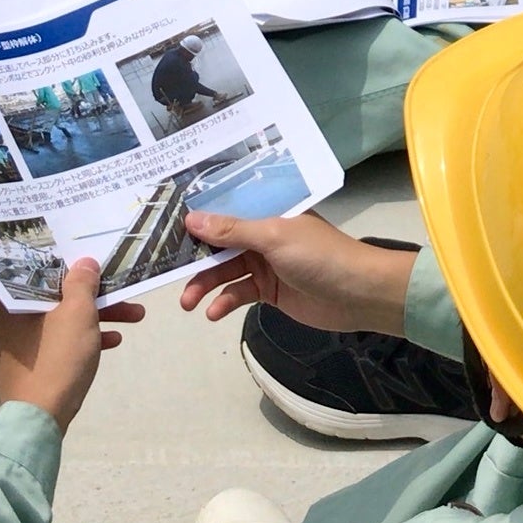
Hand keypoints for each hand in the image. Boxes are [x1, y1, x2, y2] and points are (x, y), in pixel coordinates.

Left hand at [0, 259, 145, 432]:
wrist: (38, 419)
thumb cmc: (56, 359)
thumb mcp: (77, 314)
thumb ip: (82, 282)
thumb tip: (84, 262)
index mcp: (8, 299)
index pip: (42, 269)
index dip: (74, 264)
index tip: (99, 265)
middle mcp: (4, 317)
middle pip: (56, 295)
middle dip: (96, 296)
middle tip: (127, 294)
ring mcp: (13, 342)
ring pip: (60, 318)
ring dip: (96, 317)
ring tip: (133, 318)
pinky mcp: (26, 363)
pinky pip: (56, 340)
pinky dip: (81, 337)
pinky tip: (112, 341)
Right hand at [178, 211, 416, 336]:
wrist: (359, 294)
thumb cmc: (321, 256)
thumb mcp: (274, 238)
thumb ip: (232, 231)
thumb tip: (190, 218)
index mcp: (267, 212)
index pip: (225, 209)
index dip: (197, 217)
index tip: (163, 224)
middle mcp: (263, 235)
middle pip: (218, 243)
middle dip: (194, 258)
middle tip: (167, 273)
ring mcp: (265, 264)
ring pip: (224, 271)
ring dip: (204, 285)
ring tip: (188, 302)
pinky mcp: (270, 291)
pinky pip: (238, 293)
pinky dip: (224, 302)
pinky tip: (213, 313)